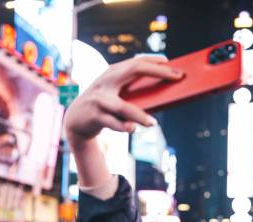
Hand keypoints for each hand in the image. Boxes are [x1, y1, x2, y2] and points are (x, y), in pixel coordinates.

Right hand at [64, 55, 182, 147]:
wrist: (76, 121)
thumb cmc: (105, 106)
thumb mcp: (116, 94)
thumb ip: (134, 91)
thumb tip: (162, 95)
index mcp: (112, 73)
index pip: (136, 62)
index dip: (154, 61)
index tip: (171, 62)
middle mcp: (106, 82)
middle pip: (133, 70)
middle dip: (157, 72)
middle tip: (177, 77)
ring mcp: (99, 99)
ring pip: (122, 106)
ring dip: (139, 115)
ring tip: (153, 123)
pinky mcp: (94, 116)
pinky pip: (112, 123)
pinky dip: (123, 127)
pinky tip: (132, 129)